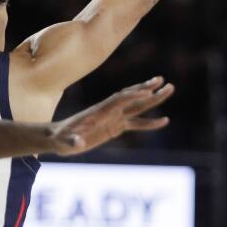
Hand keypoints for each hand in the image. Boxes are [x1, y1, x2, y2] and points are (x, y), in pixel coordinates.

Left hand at [48, 77, 173, 155]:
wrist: (57, 138)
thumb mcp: (64, 142)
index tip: (148, 93)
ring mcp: (113, 118)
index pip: (118, 100)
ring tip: (170, 89)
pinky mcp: (115, 127)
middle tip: (166, 83)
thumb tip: (78, 143)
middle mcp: (108, 111)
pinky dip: (150, 122)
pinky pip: (136, 123)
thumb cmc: (60, 140)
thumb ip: (72, 141)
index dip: (132, 96)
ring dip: (153, 99)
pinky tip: (164, 121)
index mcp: (98, 111)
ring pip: (137, 107)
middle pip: (132, 98)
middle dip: (149, 91)